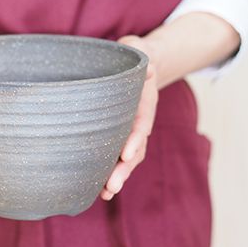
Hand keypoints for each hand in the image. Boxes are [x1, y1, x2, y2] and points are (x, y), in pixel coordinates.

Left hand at [100, 35, 158, 200]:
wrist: (142, 64)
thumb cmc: (134, 57)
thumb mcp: (139, 52)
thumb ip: (143, 59)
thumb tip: (149, 67)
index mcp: (145, 103)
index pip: (141, 124)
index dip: (135, 140)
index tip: (126, 155)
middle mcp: (140, 121)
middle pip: (136, 149)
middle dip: (125, 169)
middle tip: (111, 186)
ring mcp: (131, 130)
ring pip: (128, 158)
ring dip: (119, 176)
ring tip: (105, 194)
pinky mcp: (120, 134)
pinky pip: (118, 155)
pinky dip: (110, 171)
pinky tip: (98, 188)